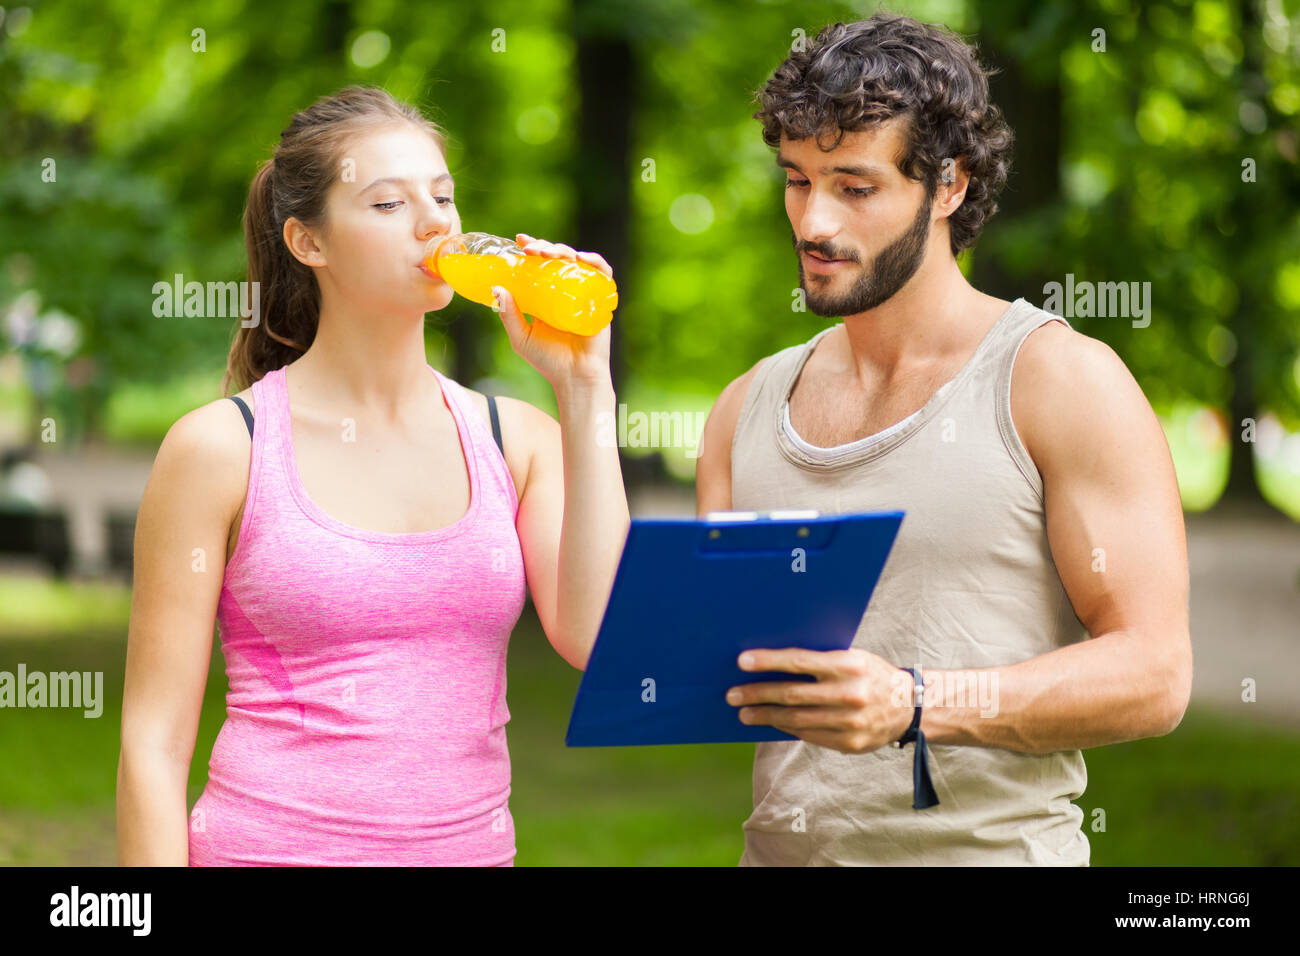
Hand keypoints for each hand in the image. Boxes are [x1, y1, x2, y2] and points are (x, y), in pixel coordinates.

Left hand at [493, 233, 613, 391]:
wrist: (575, 377)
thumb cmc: (549, 361)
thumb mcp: (521, 337)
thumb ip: (509, 315)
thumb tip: (497, 287)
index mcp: (547, 295)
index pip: (541, 264)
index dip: (532, 248)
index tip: (519, 241)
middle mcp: (566, 290)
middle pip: (558, 258)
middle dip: (544, 246)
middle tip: (529, 248)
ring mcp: (585, 292)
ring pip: (577, 261)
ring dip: (563, 250)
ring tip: (547, 251)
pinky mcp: (602, 299)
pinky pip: (603, 274)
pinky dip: (594, 261)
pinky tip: (580, 258)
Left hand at [725, 647, 915, 753]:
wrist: (908, 706)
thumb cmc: (870, 674)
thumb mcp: (852, 657)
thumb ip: (820, 660)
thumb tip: (773, 663)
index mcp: (848, 665)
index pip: (798, 661)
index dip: (767, 662)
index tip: (741, 662)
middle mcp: (849, 694)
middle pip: (791, 694)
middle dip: (756, 694)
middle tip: (732, 695)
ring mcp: (850, 722)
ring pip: (796, 720)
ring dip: (765, 716)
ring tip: (745, 714)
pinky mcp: (849, 744)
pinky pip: (809, 736)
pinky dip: (787, 729)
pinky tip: (772, 722)